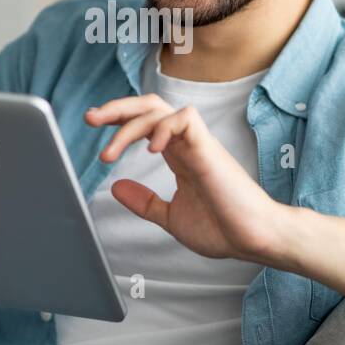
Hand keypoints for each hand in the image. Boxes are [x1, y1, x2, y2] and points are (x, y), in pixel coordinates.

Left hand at [85, 94, 282, 263]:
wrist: (254, 239)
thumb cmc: (223, 228)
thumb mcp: (171, 216)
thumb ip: (146, 202)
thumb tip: (116, 187)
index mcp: (178, 155)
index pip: (145, 121)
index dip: (119, 120)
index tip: (95, 128)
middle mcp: (186, 143)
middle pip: (148, 105)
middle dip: (116, 108)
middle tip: (90, 119)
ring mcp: (198, 143)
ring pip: (159, 109)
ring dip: (128, 124)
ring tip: (110, 152)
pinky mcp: (209, 148)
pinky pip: (185, 118)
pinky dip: (162, 128)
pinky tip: (151, 150)